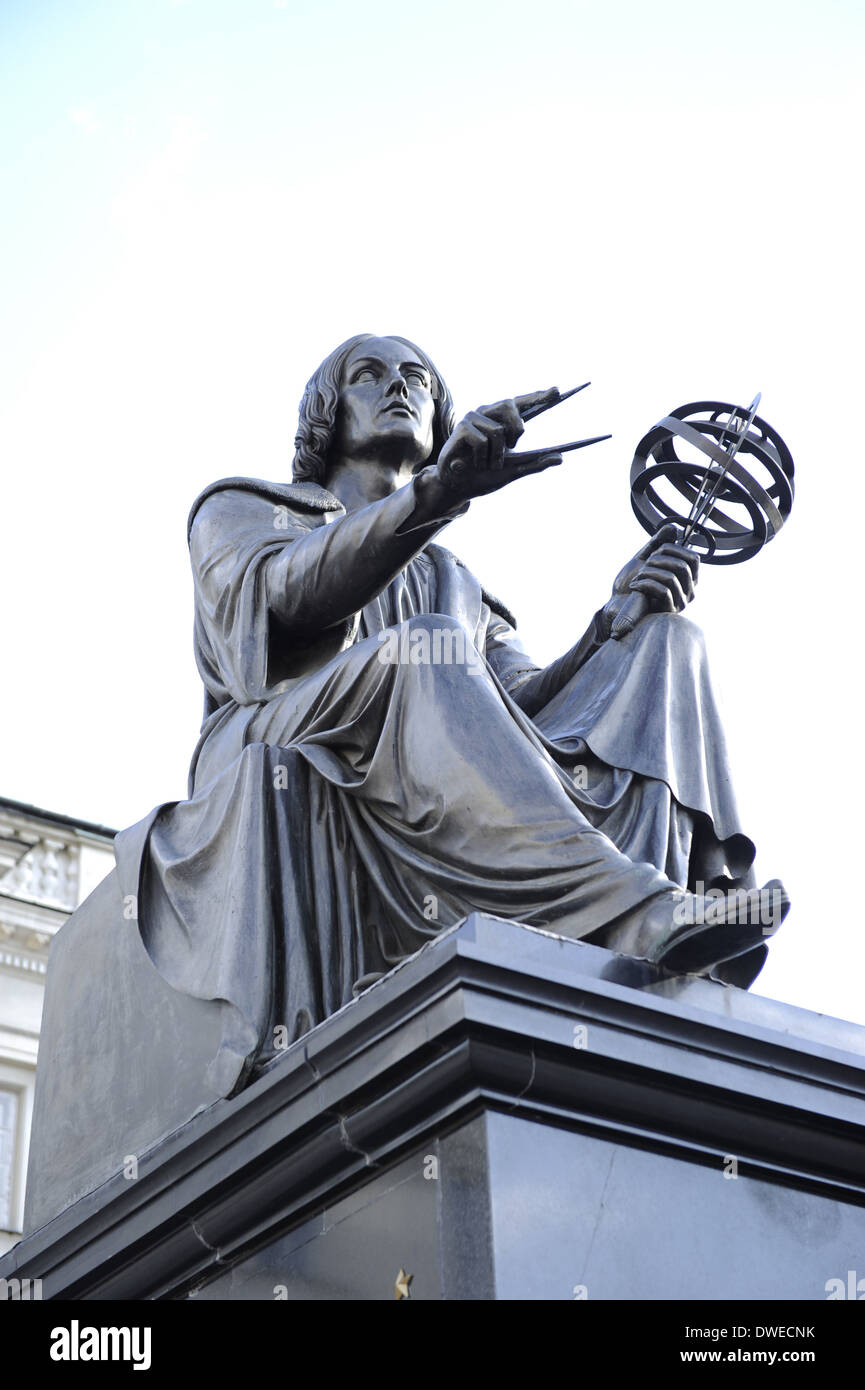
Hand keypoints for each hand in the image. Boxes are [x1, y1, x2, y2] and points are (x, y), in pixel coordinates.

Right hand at [434, 392, 563, 498]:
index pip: (522, 403)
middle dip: (515, 429)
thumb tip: (561, 457)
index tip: (557, 391)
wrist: (459, 486)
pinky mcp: (462, 428)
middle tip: (511, 448)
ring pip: (497, 431)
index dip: (538, 396)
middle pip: (510, 405)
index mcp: (502, 420)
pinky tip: (476, 463)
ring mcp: (473, 419)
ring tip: (488, 464)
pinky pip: (482, 441)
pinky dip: (482, 458)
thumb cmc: (485, 475)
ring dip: (496, 455)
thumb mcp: (514, 470)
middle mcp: (487, 413)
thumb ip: (535, 463)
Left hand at [598, 523, 698, 640]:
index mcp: (687, 577)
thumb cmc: (633, 582)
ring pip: (671, 577)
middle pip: (682, 566)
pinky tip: (635, 586)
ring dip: (649, 572)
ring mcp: (680, 602)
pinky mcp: (668, 611)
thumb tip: (673, 527)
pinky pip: (663, 591)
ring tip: (638, 576)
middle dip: (659, 559)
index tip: (656, 550)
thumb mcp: (645, 558)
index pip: (693, 558)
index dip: (674, 549)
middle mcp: (689, 590)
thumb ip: (659, 543)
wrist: (618, 605)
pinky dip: (645, 583)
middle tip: (644, 564)